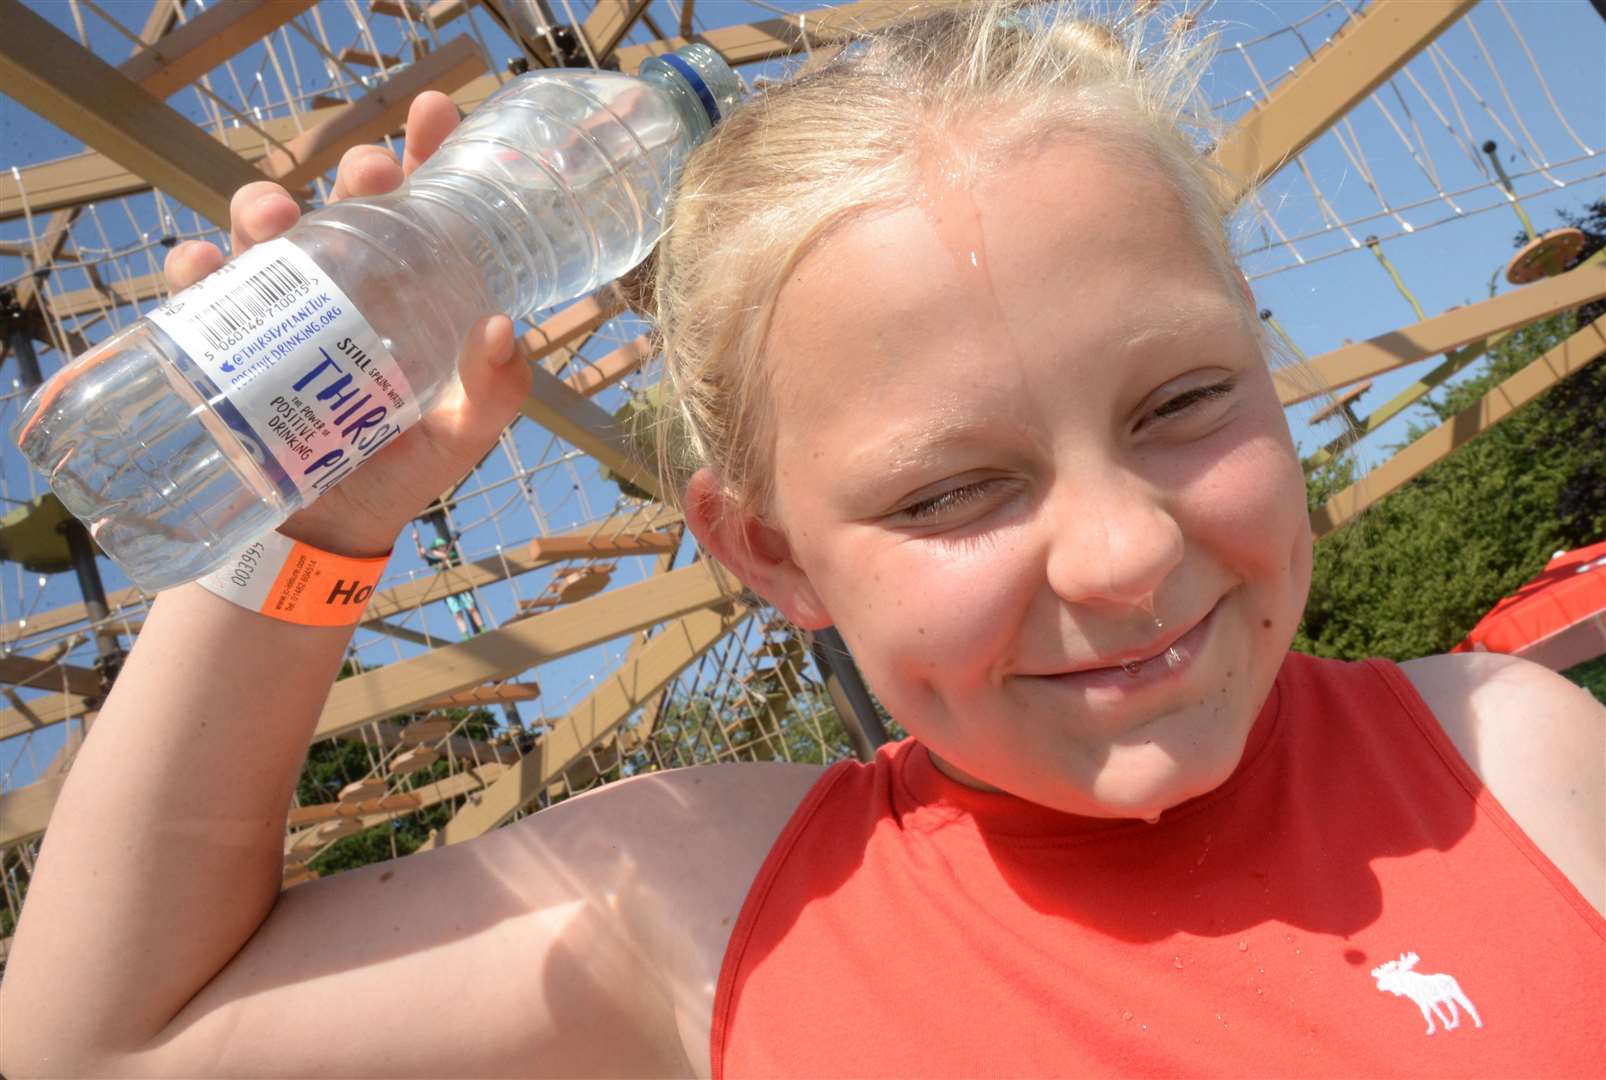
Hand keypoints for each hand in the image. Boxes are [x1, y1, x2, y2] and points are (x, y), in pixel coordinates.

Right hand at [162, 92, 532, 556]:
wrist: (325, 531)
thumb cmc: (401, 470)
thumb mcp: (460, 435)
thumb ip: (494, 391)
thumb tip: (504, 328)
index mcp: (412, 291)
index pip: (424, 208)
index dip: (428, 152)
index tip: (433, 112)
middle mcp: (348, 284)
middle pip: (347, 203)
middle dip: (355, 175)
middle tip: (368, 175)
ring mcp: (285, 307)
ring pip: (269, 230)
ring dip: (266, 208)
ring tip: (276, 221)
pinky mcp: (229, 339)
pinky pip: (201, 291)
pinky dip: (197, 270)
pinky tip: (204, 269)